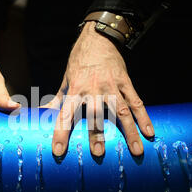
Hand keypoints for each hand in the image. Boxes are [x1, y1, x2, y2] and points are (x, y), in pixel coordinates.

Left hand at [49, 22, 153, 156]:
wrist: (98, 38)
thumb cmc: (79, 62)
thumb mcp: (66, 80)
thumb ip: (57, 99)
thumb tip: (41, 112)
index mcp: (75, 90)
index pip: (65, 115)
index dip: (61, 133)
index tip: (59, 150)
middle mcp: (93, 89)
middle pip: (95, 115)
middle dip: (97, 134)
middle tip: (98, 153)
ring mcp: (111, 86)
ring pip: (121, 111)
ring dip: (129, 131)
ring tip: (136, 151)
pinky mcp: (126, 82)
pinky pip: (136, 101)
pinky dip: (143, 117)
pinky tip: (149, 132)